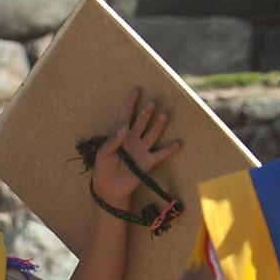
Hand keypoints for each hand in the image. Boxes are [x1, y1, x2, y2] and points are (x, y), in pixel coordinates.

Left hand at [93, 89, 179, 209]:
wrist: (108, 188)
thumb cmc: (102, 169)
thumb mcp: (102, 154)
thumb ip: (112, 141)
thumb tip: (124, 129)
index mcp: (119, 136)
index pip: (125, 116)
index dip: (130, 103)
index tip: (136, 90)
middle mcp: (132, 140)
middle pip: (141, 123)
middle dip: (146, 113)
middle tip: (151, 104)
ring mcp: (141, 150)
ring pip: (152, 134)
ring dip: (158, 125)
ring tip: (163, 116)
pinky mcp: (147, 162)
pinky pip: (160, 154)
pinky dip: (169, 149)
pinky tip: (177, 143)